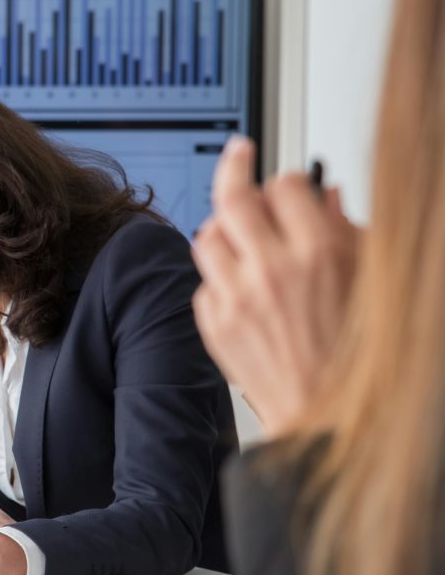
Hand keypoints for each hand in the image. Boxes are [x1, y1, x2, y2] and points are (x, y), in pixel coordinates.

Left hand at [191, 137, 358, 435]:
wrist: (326, 420)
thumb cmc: (355, 359)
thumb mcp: (369, 285)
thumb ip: (345, 233)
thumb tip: (326, 196)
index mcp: (317, 255)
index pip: (285, 186)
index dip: (287, 179)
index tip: (288, 181)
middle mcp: (271, 271)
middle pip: (233, 196)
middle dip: (234, 166)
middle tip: (237, 154)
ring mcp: (236, 297)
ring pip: (207, 236)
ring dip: (222, 227)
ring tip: (239, 233)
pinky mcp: (214, 324)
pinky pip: (204, 281)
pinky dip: (220, 276)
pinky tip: (242, 286)